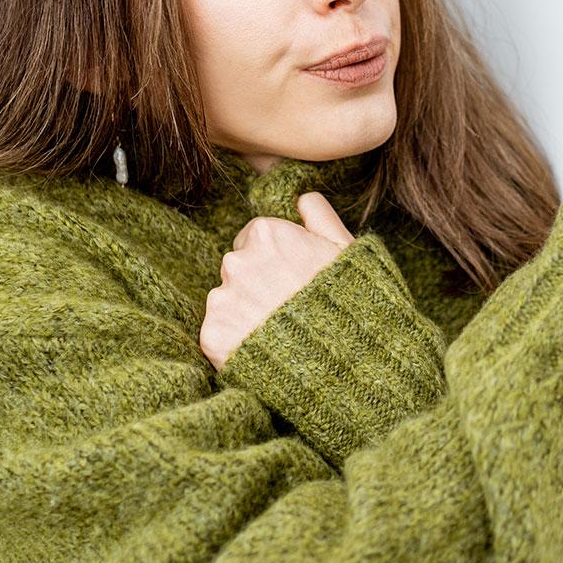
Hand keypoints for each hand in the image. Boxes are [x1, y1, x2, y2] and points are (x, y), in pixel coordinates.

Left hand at [200, 192, 354, 372]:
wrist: (341, 364)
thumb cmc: (350, 303)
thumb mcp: (346, 251)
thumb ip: (320, 216)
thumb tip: (302, 198)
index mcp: (266, 234)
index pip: (254, 239)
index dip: (276, 260)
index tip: (294, 280)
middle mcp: (236, 262)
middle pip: (238, 269)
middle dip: (257, 285)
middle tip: (287, 310)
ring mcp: (222, 300)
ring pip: (226, 301)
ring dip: (244, 314)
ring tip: (278, 334)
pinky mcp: (212, 336)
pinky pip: (218, 334)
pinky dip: (235, 343)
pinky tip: (264, 351)